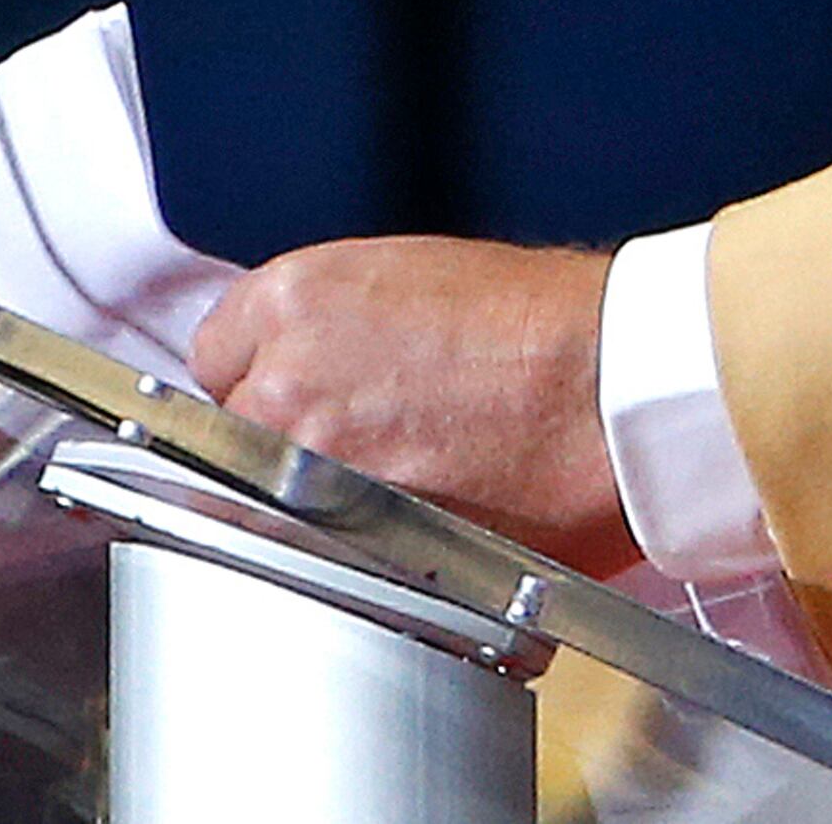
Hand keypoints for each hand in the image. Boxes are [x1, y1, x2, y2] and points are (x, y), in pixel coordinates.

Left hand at [191, 236, 631, 574]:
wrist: (612, 388)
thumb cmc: (547, 326)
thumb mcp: (417, 278)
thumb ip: (337, 319)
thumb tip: (312, 357)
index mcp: (294, 298)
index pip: (218, 351)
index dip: (264, 372)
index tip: (295, 389)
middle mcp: (279, 383)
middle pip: (230, 429)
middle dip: (278, 439)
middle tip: (358, 437)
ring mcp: (300, 468)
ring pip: (256, 500)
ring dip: (303, 498)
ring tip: (395, 480)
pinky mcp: (335, 541)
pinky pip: (303, 553)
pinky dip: (342, 545)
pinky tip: (405, 518)